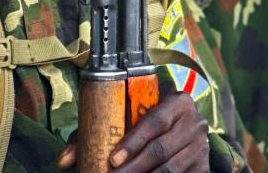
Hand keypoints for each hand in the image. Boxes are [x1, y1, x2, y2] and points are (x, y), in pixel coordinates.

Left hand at [57, 93, 209, 171]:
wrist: (182, 131)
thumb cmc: (146, 124)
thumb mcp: (125, 121)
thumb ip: (95, 135)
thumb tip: (64, 161)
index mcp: (178, 102)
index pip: (155, 120)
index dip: (133, 141)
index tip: (112, 160)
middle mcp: (194, 121)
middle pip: (161, 149)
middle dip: (133, 168)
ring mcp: (201, 145)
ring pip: (170, 169)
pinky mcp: (203, 165)